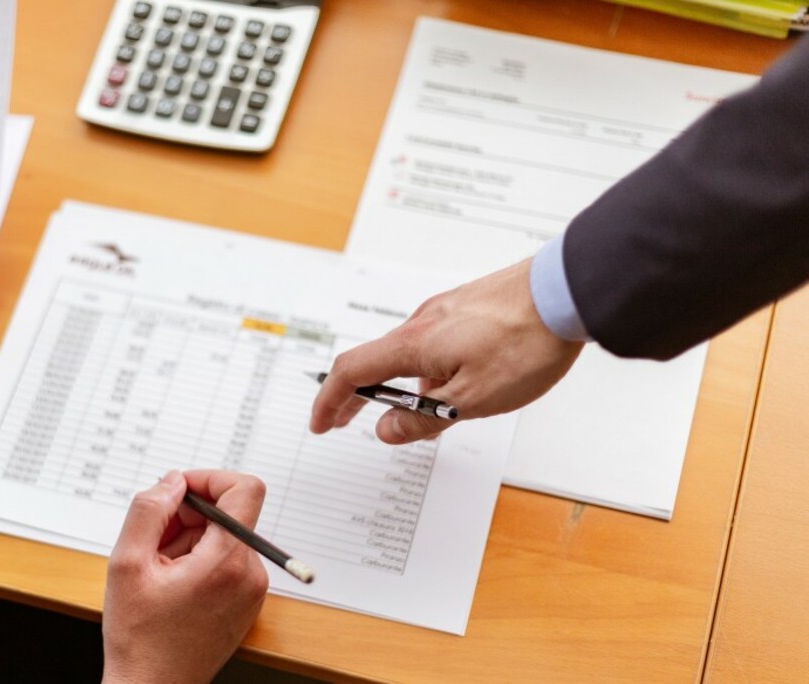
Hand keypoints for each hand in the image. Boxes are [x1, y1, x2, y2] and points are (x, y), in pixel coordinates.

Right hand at [102, 470, 268, 683]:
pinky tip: (171, 584)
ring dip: (188, 539)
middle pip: (227, 514)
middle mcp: (250, 574)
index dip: (210, 478)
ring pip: (223, 537)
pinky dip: (198, 560)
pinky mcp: (246, 602)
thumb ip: (148, 510)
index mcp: (227, 562)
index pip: (245, 489)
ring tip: (158, 570)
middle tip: (152, 541)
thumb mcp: (127, 564)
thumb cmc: (139, 637)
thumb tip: (172, 481)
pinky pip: (226, 560)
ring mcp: (251, 590)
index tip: (179, 491)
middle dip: (187, 515)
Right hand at [310, 258, 583, 443]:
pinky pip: (435, 342)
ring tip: (428, 414)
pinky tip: (460, 383)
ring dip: (404, 385)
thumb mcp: (472, 400)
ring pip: (410, 354)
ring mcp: (447, 311)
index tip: (321, 424)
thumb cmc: (526, 341)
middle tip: (345, 421)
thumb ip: (424, 419)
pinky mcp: (469, 307)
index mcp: (414, 345)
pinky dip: (428, 368)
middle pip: (376, 361)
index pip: (352, 373)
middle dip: (357, 395)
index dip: (330, 402)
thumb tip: (387, 430)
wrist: (569, 292)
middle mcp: (422, 322)